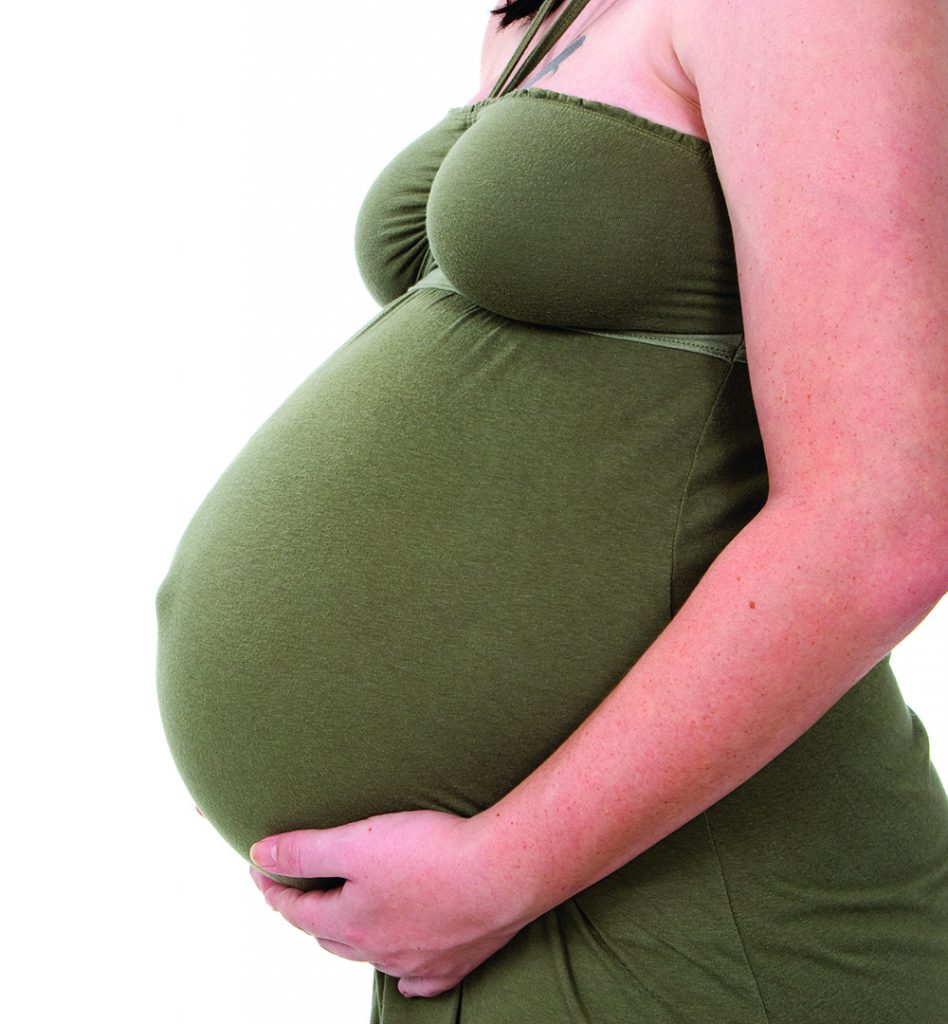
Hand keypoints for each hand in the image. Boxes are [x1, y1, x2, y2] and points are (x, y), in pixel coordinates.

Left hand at [248, 810, 526, 998]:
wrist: (502, 874)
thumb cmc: (430, 853)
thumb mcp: (356, 841)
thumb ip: (304, 850)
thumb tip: (258, 856)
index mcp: (350, 922)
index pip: (298, 910)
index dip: (275, 888)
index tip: (261, 869)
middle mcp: (379, 950)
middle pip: (331, 936)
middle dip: (311, 912)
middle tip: (302, 890)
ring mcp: (418, 961)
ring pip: (372, 956)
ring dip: (353, 938)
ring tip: (347, 919)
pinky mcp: (456, 961)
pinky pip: (420, 978)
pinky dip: (405, 972)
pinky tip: (404, 968)